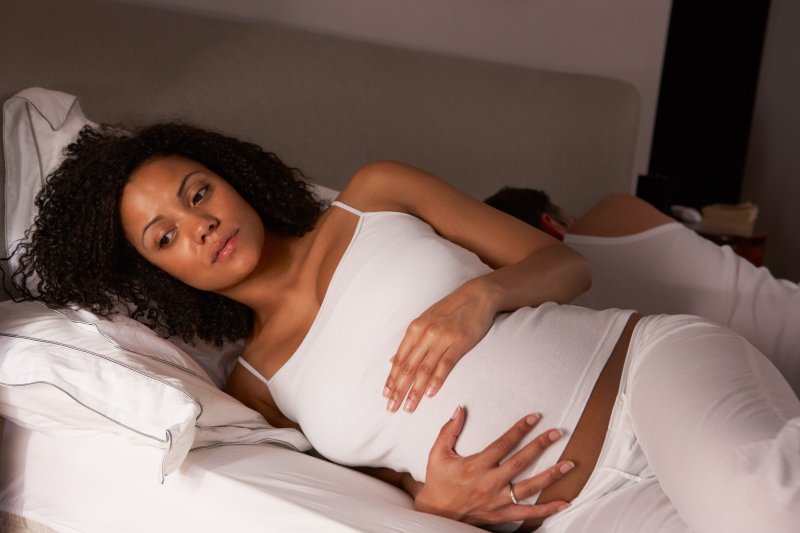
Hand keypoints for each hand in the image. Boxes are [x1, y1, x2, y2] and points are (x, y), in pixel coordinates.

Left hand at [383, 280, 497, 411]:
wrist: (477, 296)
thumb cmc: (450, 310)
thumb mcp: (425, 321)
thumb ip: (410, 342)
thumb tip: (392, 360)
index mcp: (415, 329)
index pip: (400, 359)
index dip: (392, 378)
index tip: (386, 395)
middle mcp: (425, 334)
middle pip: (409, 367)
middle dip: (399, 389)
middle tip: (392, 407)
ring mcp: (442, 338)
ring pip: (424, 369)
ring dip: (415, 391)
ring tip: (408, 407)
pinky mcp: (459, 342)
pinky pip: (445, 364)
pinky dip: (436, 380)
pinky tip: (429, 394)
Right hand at [414, 406, 572, 525]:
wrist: (436, 513)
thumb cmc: (438, 481)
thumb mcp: (438, 454)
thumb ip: (449, 431)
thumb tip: (460, 409)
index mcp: (476, 466)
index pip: (503, 444)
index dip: (520, 429)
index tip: (534, 418)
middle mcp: (489, 483)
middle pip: (521, 462)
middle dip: (541, 445)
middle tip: (557, 433)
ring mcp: (497, 501)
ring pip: (530, 487)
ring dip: (551, 475)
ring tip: (569, 463)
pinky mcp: (501, 514)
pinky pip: (528, 513)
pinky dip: (547, 509)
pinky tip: (564, 502)